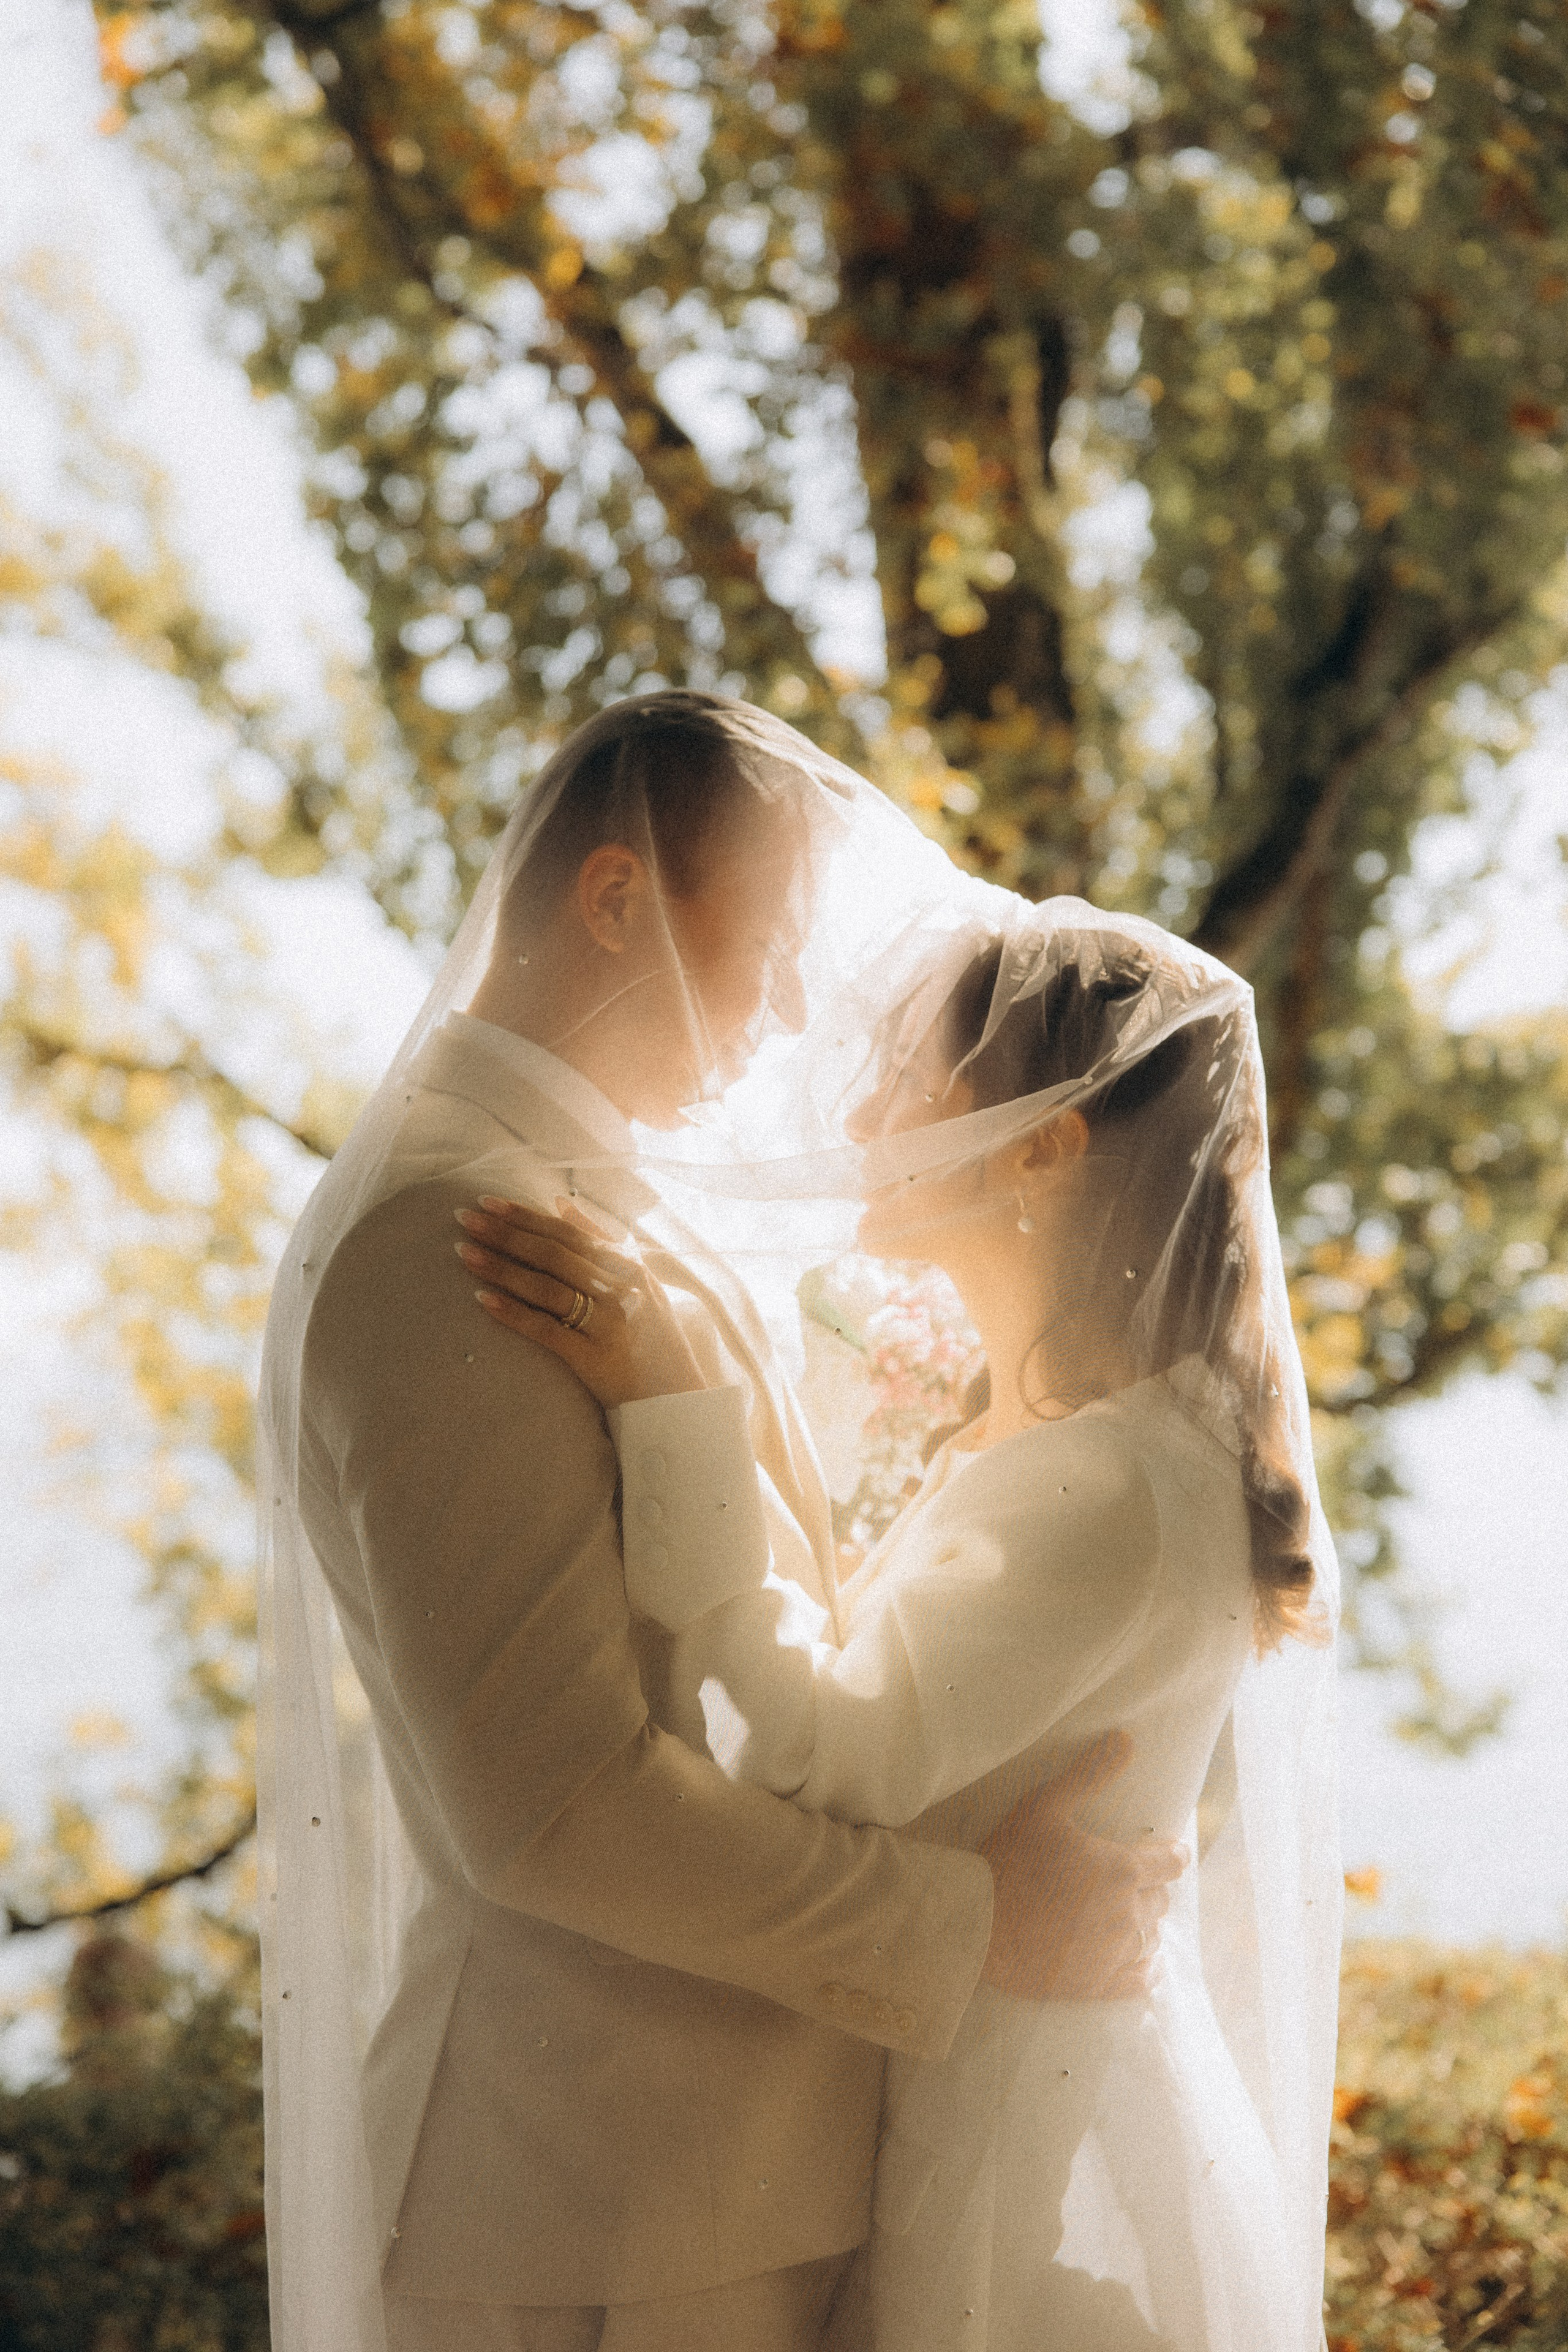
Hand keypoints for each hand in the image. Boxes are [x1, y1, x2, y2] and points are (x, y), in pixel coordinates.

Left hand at [454, 1196, 706, 1409]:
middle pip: (553, 1254)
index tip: (488, 1202)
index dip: (525, 1216)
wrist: (674, 1395)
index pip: (568, 1232)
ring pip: (547, 1287)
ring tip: (464, 1253)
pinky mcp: (595, 1357)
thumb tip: (560, 1203)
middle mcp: (620, 1289)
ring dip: (502, 1268)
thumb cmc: (651, 1334)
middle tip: (464, 1219)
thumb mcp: (637, 1278)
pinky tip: (483, 1300)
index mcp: (627, 1265)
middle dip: (505, 1234)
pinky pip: (547, 1330)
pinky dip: (513, 1313)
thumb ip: (601, 1239)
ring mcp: (609, 1322)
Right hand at [976, 1730, 1185, 2002]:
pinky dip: (1147, 1966)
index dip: (1170, 1855)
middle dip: (1149, 1887)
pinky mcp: (1099, 1985)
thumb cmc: (1008, 1860)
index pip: (1171, 1863)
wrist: (975, 1926)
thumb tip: (1127, 1739)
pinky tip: (1143, 1959)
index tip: (1166, 1852)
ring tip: (1122, 1913)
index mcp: (1122, 1870)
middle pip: (1161, 1899)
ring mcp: (1115, 1954)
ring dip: (1142, 1923)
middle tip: (1126, 1880)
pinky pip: (1142, 1978)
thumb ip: (1089, 1773)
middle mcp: (1128, 1914)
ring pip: (1151, 1936)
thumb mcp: (1043, 1806)